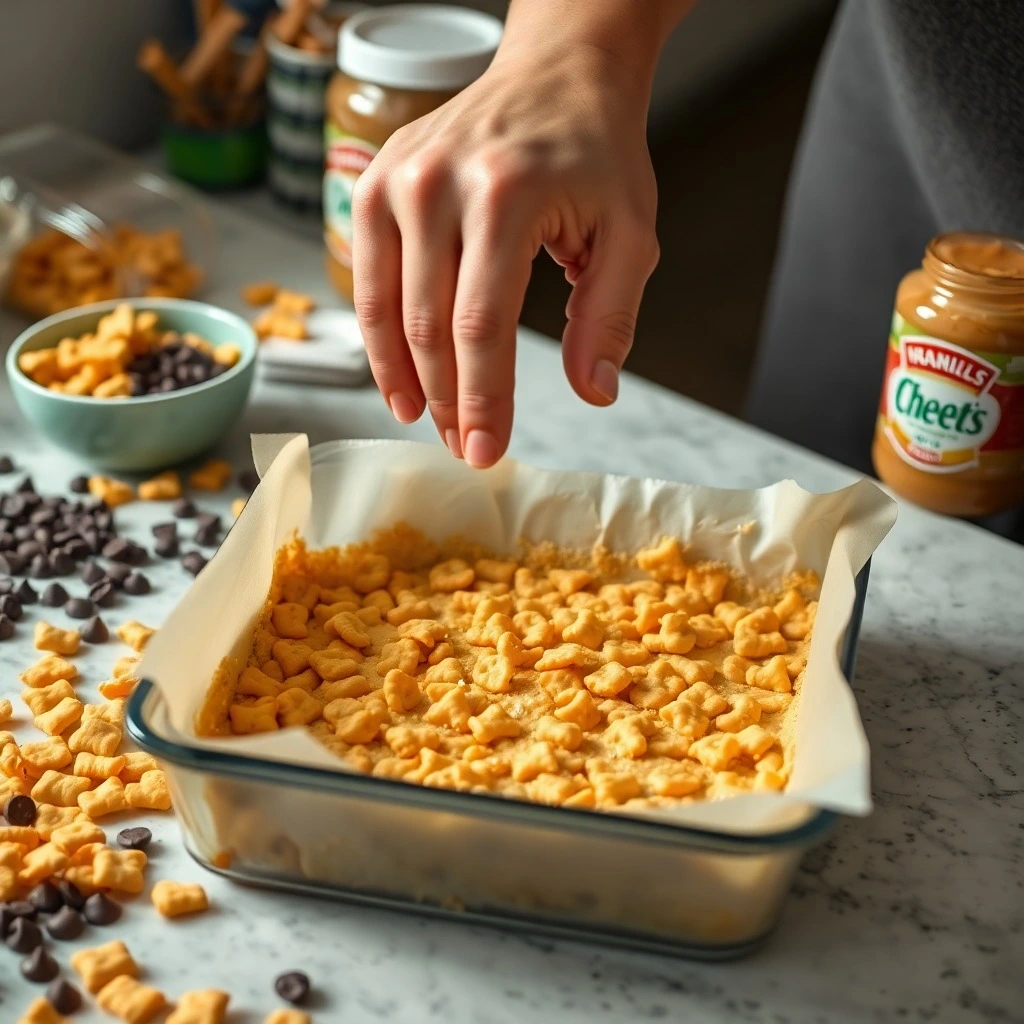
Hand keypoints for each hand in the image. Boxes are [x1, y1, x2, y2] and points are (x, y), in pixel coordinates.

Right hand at [352, 36, 659, 467]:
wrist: (555, 73)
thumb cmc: (595, 151)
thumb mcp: (630, 232)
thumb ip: (610, 316)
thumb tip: (594, 392)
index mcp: (504, 193)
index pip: (481, 323)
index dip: (482, 398)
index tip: (486, 450)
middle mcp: (437, 182)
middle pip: (427, 324)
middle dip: (445, 400)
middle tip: (462, 447)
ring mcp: (395, 178)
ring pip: (384, 309)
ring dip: (404, 379)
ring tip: (425, 422)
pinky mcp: (372, 182)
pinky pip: (365, 279)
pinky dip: (378, 337)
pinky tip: (398, 376)